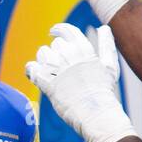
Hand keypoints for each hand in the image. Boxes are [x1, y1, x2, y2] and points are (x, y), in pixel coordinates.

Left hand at [26, 22, 136, 141]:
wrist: (97, 112)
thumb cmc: (104, 91)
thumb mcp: (110, 65)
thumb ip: (106, 45)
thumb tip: (104, 28)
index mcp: (84, 50)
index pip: (67, 31)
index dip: (58, 29)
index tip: (53, 32)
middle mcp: (70, 56)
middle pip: (54, 44)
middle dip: (54, 52)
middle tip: (57, 63)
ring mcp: (58, 70)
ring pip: (42, 54)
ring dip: (43, 60)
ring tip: (48, 69)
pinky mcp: (48, 84)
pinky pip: (33, 70)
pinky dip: (31, 70)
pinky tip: (33, 73)